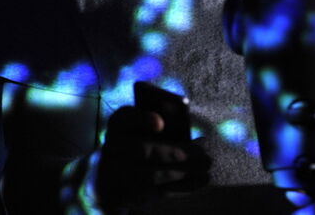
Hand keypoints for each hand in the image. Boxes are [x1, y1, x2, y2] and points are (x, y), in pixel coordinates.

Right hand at [96, 105, 210, 208]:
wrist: (108, 178)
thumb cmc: (136, 145)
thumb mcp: (141, 131)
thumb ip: (163, 129)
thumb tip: (199, 140)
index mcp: (118, 127)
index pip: (123, 118)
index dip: (141, 119)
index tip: (160, 123)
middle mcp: (112, 149)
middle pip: (140, 150)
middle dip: (173, 153)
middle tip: (202, 154)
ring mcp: (116, 175)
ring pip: (149, 176)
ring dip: (183, 173)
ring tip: (206, 167)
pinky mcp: (128, 196)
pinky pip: (156, 193)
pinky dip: (183, 187)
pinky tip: (201, 180)